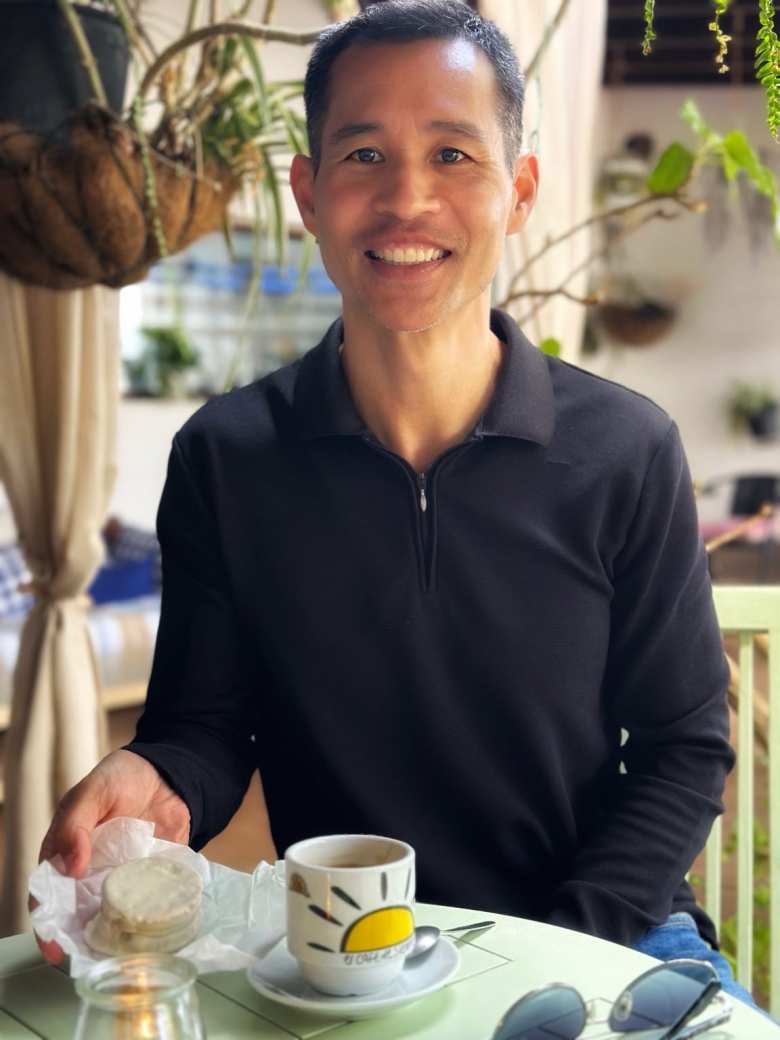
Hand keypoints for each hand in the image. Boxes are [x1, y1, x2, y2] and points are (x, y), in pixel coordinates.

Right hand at [31, 749, 189, 963]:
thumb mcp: (93, 792)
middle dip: (78, 941)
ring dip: (110, 938)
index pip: (48, 895)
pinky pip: (146, 905)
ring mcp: (120, 879)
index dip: (47, 923)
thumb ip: (76, 825)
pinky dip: (146, 922)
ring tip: (116, 959)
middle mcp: (90, 874)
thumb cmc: (121, 777)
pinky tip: (150, 939)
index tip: (53, 945)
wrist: (167, 772)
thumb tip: (70, 867)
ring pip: (109, 917)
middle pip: (77, 915)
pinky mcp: (150, 879)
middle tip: (87, 962)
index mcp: (66, 853)